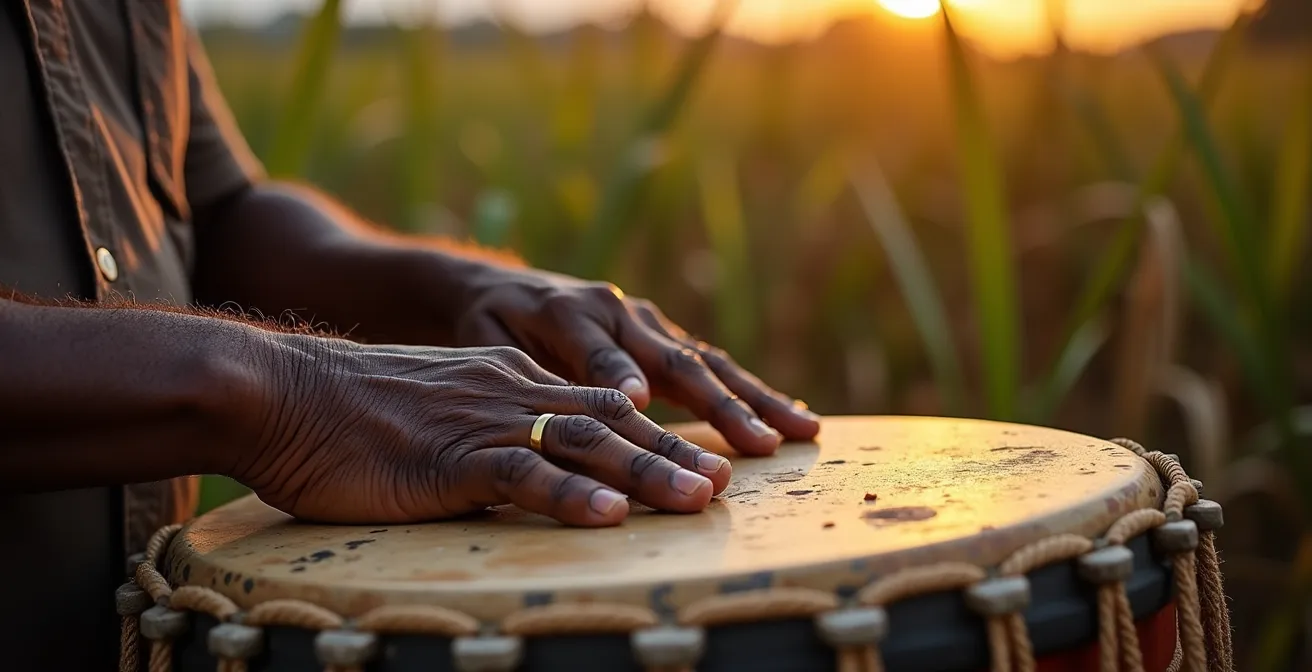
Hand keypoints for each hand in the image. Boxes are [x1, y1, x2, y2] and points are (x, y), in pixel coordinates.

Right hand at [230, 337, 731, 525]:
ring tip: (698, 501)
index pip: (603, 406)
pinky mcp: (449, 457)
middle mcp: (511, 392)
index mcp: (510, 381)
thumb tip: (531, 469)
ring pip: (583, 445)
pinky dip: (569, 496)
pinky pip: (521, 474)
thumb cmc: (352, 413)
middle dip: (676, 453)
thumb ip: (491, 432)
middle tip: (731, 483)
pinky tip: (609, 516)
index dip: (660, 434)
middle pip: (612, 423)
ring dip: (646, 474)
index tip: (709, 461)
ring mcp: (484, 421)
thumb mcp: (440, 412)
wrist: (281, 392)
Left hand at [453, 268, 820, 454]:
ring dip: (756, 400)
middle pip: (674, 360)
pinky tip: (791, 417)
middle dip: (721, 404)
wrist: (502, 288)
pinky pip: (711, 364)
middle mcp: (619, 312)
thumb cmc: (490, 326)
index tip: (640, 408)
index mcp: (569, 313)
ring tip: (803, 433)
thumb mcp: (488, 342)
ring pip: (707, 362)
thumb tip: (585, 402)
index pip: (599, 351)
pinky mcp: (663, 336)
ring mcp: (648, 322)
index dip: (619, 376)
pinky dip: (751, 392)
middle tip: (762, 442)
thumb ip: (527, 368)